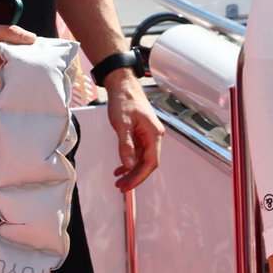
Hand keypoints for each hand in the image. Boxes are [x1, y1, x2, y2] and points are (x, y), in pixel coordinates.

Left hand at [104, 71, 163, 190]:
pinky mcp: (140, 134)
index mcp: (154, 133)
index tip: (128, 186)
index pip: (151, 161)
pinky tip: (120, 168)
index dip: (140, 176)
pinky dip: (129, 162)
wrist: (123, 85)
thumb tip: (128, 164)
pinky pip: (137, 153)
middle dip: (135, 177)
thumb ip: (126, 145)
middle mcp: (154, 135)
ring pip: (142, 159)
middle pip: (148, 163)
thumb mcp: (122, 124)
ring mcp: (147, 135)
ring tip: (119, 181)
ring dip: (131, 171)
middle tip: (121, 187)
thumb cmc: (125, 100)